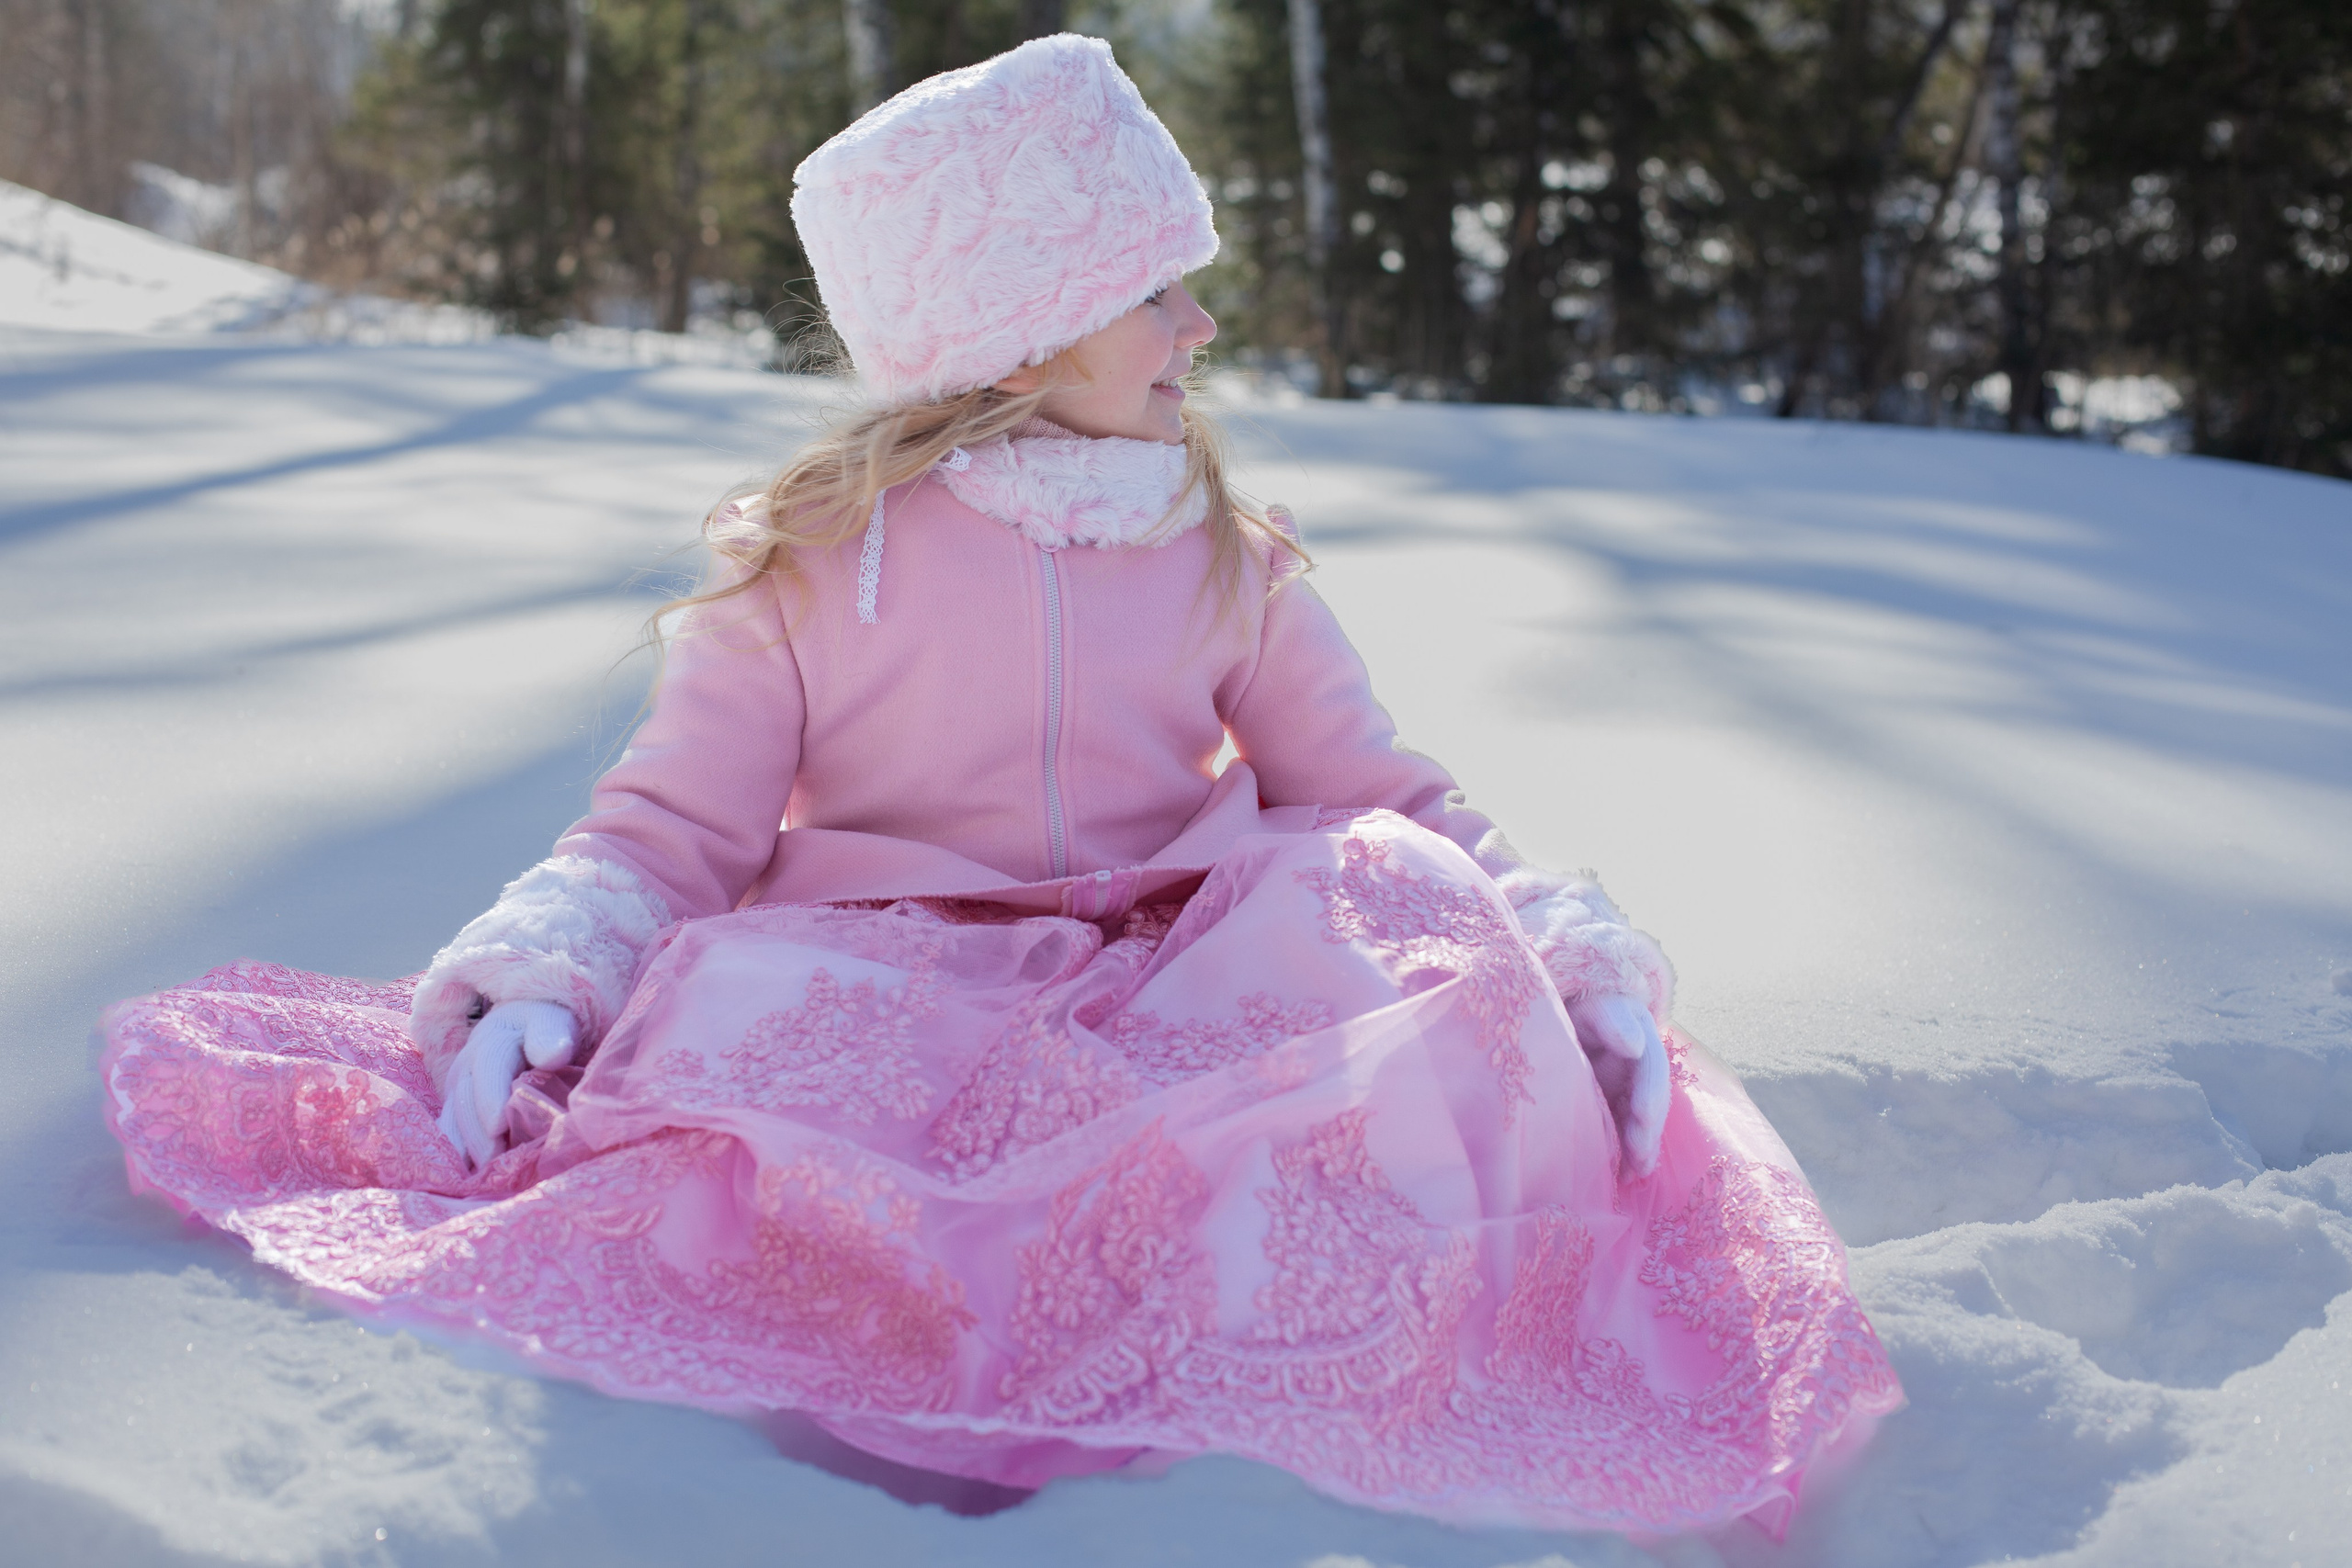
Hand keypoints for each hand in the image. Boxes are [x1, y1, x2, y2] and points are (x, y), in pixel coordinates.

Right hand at [436, 1000, 577, 1169]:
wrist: (526, 1030)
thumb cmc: (548, 1032)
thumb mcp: (553, 1024)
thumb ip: (550, 1035)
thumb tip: (551, 1054)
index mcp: (495, 1037)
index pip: (489, 1064)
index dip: (490, 1095)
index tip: (497, 1125)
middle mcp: (468, 1063)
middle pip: (465, 1097)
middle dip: (476, 1130)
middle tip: (489, 1160)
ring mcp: (458, 1086)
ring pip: (452, 1117)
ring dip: (462, 1147)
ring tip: (473, 1176)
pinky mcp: (456, 1106)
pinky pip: (450, 1130)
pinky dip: (454, 1153)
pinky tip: (460, 1178)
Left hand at [1564, 992, 1669, 1177]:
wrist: (1562, 1015)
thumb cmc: (1576, 1006)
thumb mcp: (1592, 1007)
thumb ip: (1611, 1021)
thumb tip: (1634, 1044)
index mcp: (1641, 1039)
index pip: (1651, 1068)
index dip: (1650, 1092)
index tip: (1642, 1114)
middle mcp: (1641, 1067)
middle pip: (1651, 1100)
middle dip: (1647, 1130)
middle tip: (1639, 1157)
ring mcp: (1630, 1088)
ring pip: (1642, 1121)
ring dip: (1641, 1148)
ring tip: (1634, 1174)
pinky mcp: (1616, 1106)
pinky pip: (1627, 1131)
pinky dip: (1628, 1153)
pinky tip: (1625, 1176)